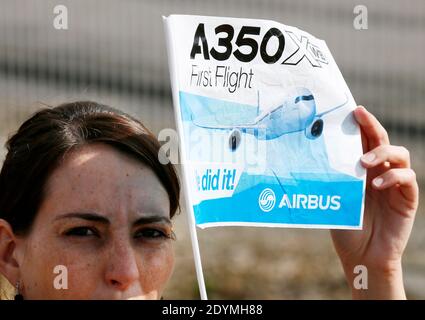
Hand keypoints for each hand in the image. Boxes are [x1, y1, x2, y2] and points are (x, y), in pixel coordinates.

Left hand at [331, 106, 418, 298]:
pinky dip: (393, 176)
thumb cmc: (344, 226)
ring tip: (363, 163)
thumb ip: (332, 178)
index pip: (363, 141)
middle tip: (359, 115)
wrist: (360, 255)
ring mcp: (395, 184)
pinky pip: (407, 178)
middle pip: (382, 140)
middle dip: (372, 125)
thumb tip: (308, 155)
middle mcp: (379, 172)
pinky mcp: (407, 198)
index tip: (351, 109)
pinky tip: (376, 184)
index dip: (361, 124)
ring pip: (399, 154)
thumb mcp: (334, 198)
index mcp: (362, 170)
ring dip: (382, 152)